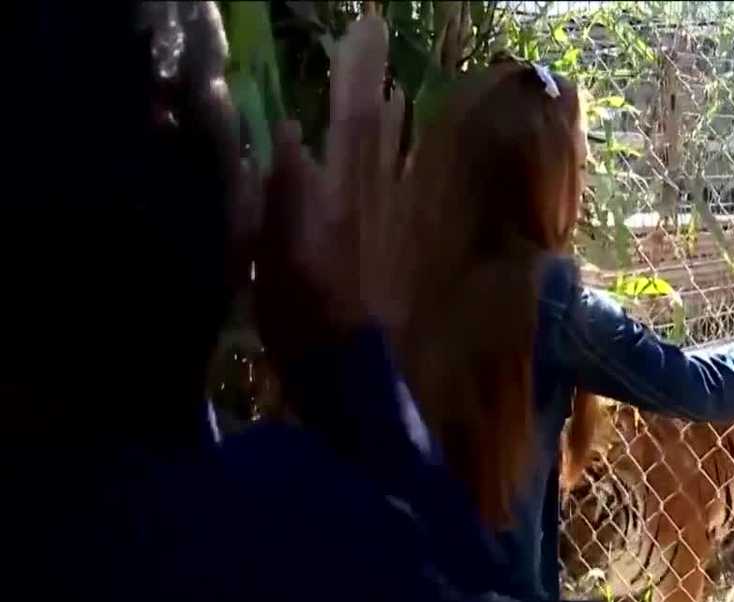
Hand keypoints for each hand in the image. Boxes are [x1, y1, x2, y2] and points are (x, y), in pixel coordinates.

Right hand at [253, 15, 403, 368]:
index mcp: (337, 199)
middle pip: (376, 129)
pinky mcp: (402, 245)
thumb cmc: (301, 321)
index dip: (358, 74)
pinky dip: (401, 159)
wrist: (353, 378)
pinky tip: (398, 147)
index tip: (366, 29)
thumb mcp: (272, 258)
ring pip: (393, 156)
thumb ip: (281, 193)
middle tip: (374, 35)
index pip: (351, 121)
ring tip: (389, 84)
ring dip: (389, 118)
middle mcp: (373, 201)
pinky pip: (403, 187)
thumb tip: (287, 135)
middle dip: (371, 82)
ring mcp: (392, 223)